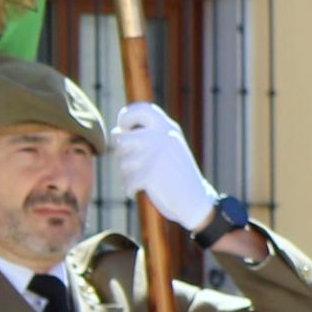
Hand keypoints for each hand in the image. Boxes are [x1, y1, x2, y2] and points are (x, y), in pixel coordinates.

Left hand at [108, 101, 222, 234]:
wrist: (196, 202)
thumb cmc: (176, 176)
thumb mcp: (169, 149)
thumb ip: (149, 136)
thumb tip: (115, 132)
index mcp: (168, 128)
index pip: (141, 110)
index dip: (126, 117)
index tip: (124, 131)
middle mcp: (163, 137)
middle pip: (121, 138)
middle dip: (120, 154)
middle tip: (131, 166)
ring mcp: (158, 153)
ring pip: (122, 161)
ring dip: (125, 175)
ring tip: (138, 181)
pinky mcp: (152, 172)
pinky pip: (127, 180)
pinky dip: (129, 190)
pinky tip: (136, 193)